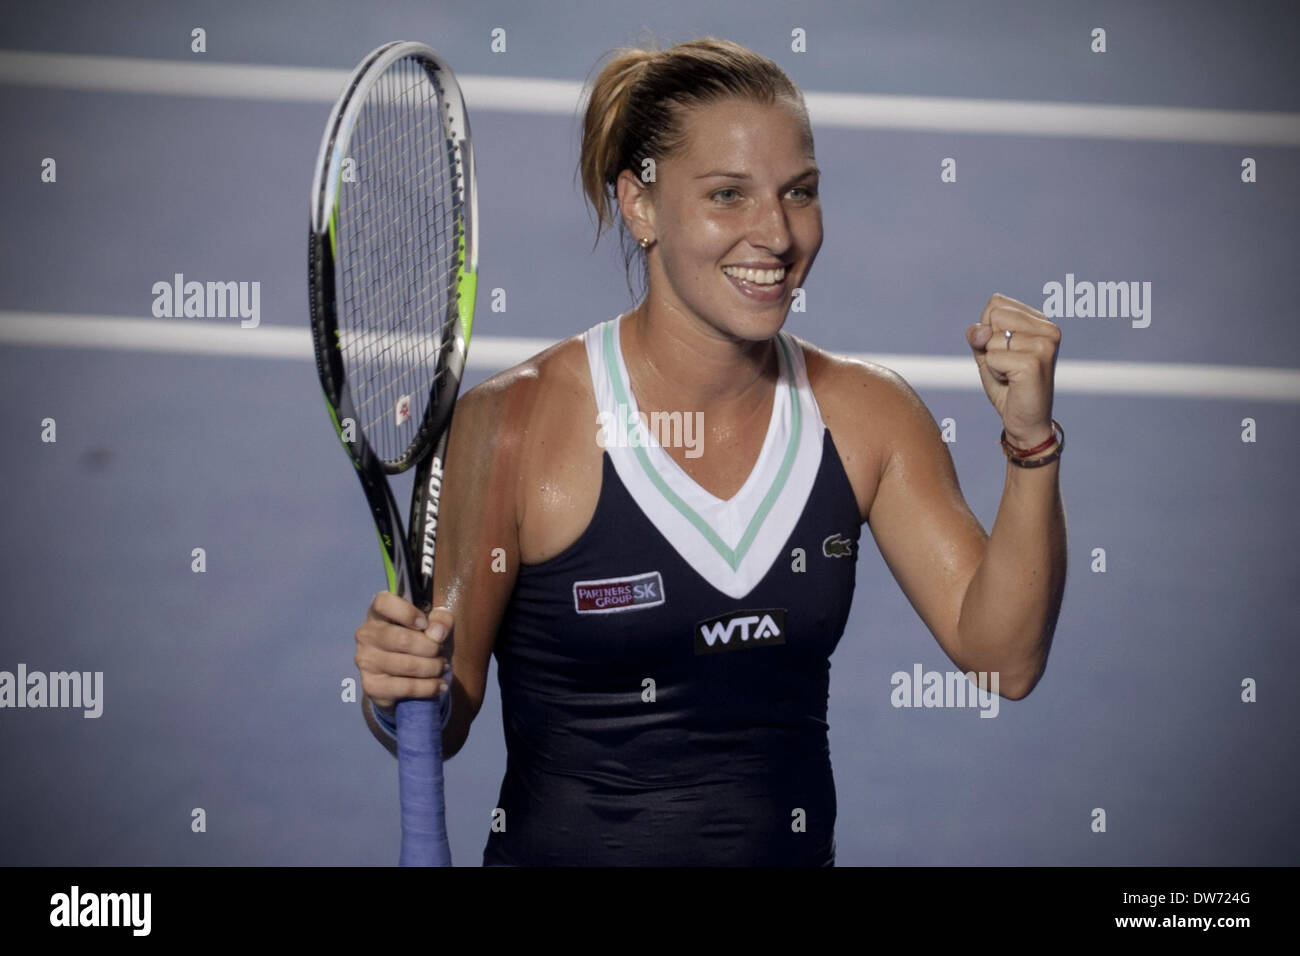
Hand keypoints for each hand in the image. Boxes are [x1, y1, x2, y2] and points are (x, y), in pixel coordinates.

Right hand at [354, 591, 452, 713]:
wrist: (406, 677)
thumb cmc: (420, 641)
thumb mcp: (436, 626)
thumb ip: (442, 620)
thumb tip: (437, 632)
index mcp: (379, 612)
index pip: (383, 602)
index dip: (407, 612)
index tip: (424, 624)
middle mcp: (366, 634)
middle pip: (401, 639)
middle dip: (430, 647)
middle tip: (441, 652)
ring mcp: (365, 660)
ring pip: (407, 665)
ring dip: (433, 668)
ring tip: (442, 667)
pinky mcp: (371, 685)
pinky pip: (405, 687)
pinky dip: (428, 687)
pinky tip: (439, 685)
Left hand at [965, 293, 1060, 447]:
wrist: (1025, 421)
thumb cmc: (1007, 384)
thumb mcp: (986, 352)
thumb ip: (978, 334)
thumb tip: (981, 330)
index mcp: (1040, 321)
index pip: (996, 303)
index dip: (988, 329)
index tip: (1004, 351)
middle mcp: (1049, 328)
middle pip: (993, 316)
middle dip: (989, 343)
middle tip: (1007, 365)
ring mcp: (1044, 344)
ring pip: (991, 339)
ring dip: (992, 361)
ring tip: (1010, 375)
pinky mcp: (1034, 362)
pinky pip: (992, 357)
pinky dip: (994, 373)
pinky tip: (1012, 382)